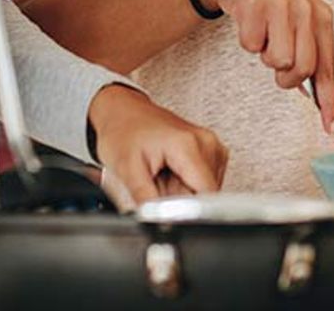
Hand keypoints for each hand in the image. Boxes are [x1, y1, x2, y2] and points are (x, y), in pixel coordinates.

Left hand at [87, 85, 226, 206]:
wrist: (123, 112)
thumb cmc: (122, 132)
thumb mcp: (127, 170)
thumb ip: (146, 199)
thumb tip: (158, 222)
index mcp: (188, 145)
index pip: (206, 195)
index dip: (186, 210)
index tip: (168, 208)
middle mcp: (206, 142)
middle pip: (205, 194)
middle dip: (181, 199)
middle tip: (158, 183)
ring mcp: (211, 144)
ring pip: (205, 190)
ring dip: (184, 192)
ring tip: (164, 175)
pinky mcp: (211, 149)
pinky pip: (205, 181)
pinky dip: (187, 183)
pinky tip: (171, 172)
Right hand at [193, 0, 333, 129]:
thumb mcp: (298, 21)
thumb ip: (309, 53)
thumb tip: (316, 96)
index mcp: (321, 16)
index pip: (329, 67)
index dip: (330, 100)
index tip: (332, 126)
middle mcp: (305, 9)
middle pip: (302, 68)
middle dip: (286, 77)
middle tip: (276, 64)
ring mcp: (281, 5)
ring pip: (277, 60)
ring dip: (265, 55)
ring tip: (264, 35)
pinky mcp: (256, 4)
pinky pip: (251, 46)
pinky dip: (248, 40)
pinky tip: (250, 22)